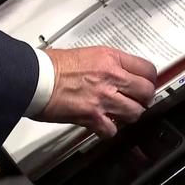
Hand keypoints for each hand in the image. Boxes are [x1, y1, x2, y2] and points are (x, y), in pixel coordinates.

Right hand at [38, 47, 156, 137]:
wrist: (34, 78)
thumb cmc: (51, 64)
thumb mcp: (86, 54)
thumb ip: (107, 63)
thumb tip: (118, 73)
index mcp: (110, 58)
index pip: (147, 69)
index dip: (150, 79)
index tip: (146, 84)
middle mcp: (112, 77)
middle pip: (147, 92)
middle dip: (144, 99)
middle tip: (137, 101)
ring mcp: (104, 98)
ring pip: (135, 112)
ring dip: (129, 115)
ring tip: (120, 114)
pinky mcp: (92, 117)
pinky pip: (112, 130)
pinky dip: (109, 130)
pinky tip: (102, 125)